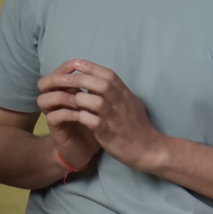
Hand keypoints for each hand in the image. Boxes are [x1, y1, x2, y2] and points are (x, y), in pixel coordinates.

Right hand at [37, 61, 100, 169]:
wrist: (87, 150)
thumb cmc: (92, 123)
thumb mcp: (95, 103)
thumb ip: (93, 88)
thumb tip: (99, 71)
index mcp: (64, 91)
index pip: (57, 73)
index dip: (65, 67)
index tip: (78, 65)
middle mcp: (54, 101)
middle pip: (43, 83)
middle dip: (56, 79)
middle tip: (72, 80)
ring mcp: (52, 114)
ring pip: (43, 99)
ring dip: (61, 96)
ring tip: (77, 99)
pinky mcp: (55, 129)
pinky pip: (53, 117)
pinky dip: (66, 113)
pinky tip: (80, 114)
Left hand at [42, 60, 163, 171]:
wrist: (149, 150)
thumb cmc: (137, 126)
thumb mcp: (129, 103)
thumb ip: (115, 92)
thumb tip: (96, 80)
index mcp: (125, 94)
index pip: (109, 75)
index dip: (91, 67)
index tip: (75, 63)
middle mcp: (121, 103)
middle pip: (102, 84)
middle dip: (80, 79)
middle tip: (63, 79)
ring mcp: (115, 118)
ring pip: (96, 101)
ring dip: (79, 98)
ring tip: (68, 99)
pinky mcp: (109, 133)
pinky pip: (93, 121)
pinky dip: (82, 116)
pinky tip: (74, 116)